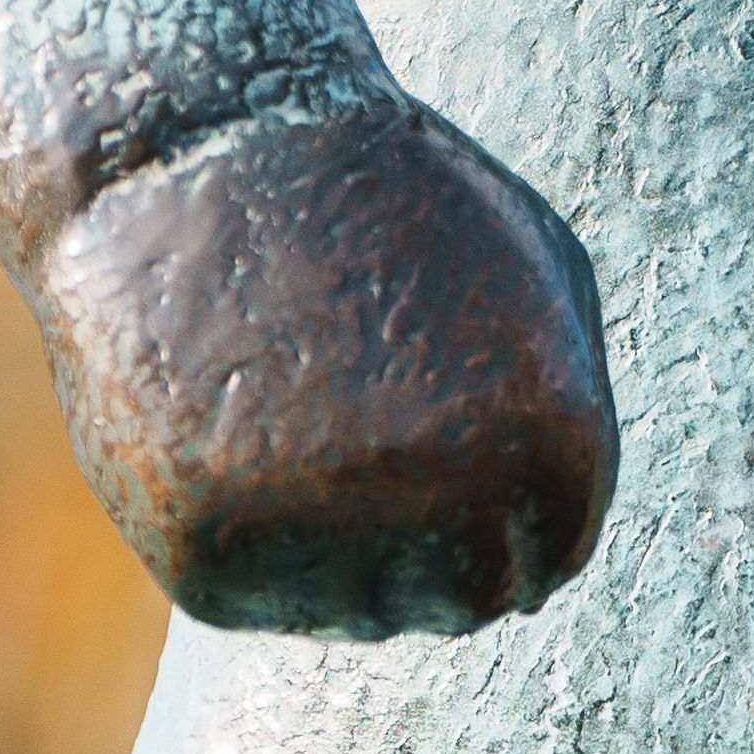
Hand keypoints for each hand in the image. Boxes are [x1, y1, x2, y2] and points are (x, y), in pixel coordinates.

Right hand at [33, 94, 615, 640]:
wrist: (183, 141)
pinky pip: (251, 594)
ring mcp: (329, 534)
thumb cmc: (370, 191)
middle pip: (459, 604)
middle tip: (358, 449)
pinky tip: (220, 427)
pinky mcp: (208, 554)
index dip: (492, 522)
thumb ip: (571, 406)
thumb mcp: (527, 263)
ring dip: (328, 545)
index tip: (439, 461)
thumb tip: (556, 547)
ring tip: (287, 413)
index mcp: (551, 442)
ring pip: (353, 612)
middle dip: (421, 549)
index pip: (546, 561)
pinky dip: (239, 536)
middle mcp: (452, 501)